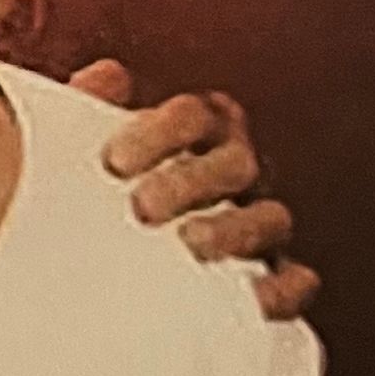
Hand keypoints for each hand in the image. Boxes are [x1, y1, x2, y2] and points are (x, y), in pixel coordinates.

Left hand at [71, 59, 319, 320]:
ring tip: (190, 245)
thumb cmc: (96, 185)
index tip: (113, 163)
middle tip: (142, 208)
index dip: (160, 132)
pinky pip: (294, 280)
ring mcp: (258, 222)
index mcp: (197, 129)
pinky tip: (250, 297)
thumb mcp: (79, 145)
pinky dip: (280, 288)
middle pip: (234, 163)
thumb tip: (105, 78)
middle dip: (190, 183)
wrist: (92, 253)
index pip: (193, 115)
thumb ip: (85, 108)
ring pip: (271, 218)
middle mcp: (236, 169)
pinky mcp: (269, 277)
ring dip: (234, 230)